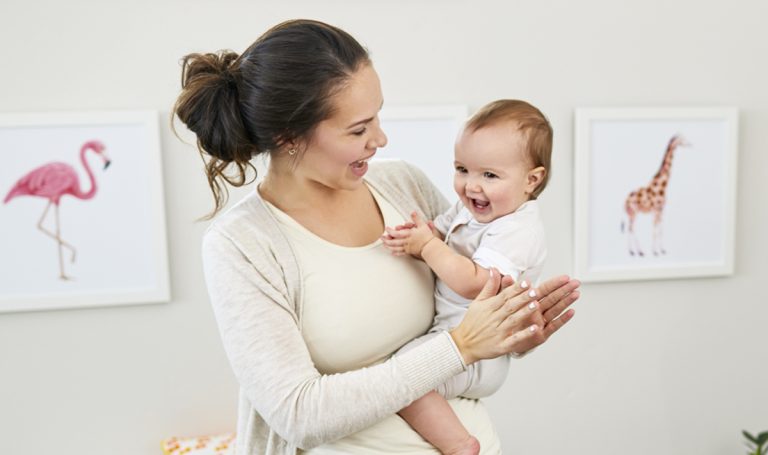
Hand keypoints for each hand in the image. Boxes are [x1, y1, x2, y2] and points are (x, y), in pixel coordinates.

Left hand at [382, 212, 437, 257]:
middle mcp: (406, 241)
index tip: (387, 228)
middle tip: (381, 238)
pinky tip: (392, 253)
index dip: (390, 231)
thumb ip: (416, 219)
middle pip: (393, 242)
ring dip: (389, 246)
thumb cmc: (427, 236)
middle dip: (386, 240)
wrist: (431, 247)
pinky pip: (401, 253)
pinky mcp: (409, 252)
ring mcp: (407, 247)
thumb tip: (413, 212)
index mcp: (408, 234)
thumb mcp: (422, 225)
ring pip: (395, 248)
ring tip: (384, 245)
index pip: (397, 233)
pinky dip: (396, 253)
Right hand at [449, 270, 579, 364]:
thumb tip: (494, 269)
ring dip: (525, 313)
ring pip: (513, 321)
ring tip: (536, 305)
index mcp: (489, 307)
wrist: (463, 344)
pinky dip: (524, 334)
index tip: (526, 282)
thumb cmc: (472, 322)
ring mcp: (498, 333)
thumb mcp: (478, 302)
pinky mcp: (501, 346)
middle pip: (510, 307)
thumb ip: (489, 286)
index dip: (515, 288)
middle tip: (535, 291)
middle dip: (523, 298)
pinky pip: (514, 339)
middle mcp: (494, 319)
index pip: (504, 295)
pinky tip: (534, 329)